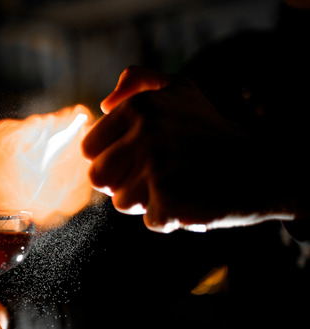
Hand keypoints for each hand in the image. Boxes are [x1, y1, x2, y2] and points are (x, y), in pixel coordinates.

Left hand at [82, 65, 296, 232]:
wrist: (265, 166)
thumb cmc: (213, 131)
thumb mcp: (181, 91)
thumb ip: (139, 83)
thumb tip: (104, 104)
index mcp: (139, 108)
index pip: (89, 149)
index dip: (112, 159)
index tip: (138, 158)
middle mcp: (144, 133)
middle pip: (98, 178)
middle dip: (123, 183)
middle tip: (158, 176)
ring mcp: (156, 167)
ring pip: (122, 202)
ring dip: (148, 201)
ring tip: (180, 184)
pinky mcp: (167, 199)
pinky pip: (150, 220)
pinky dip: (171, 218)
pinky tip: (193, 200)